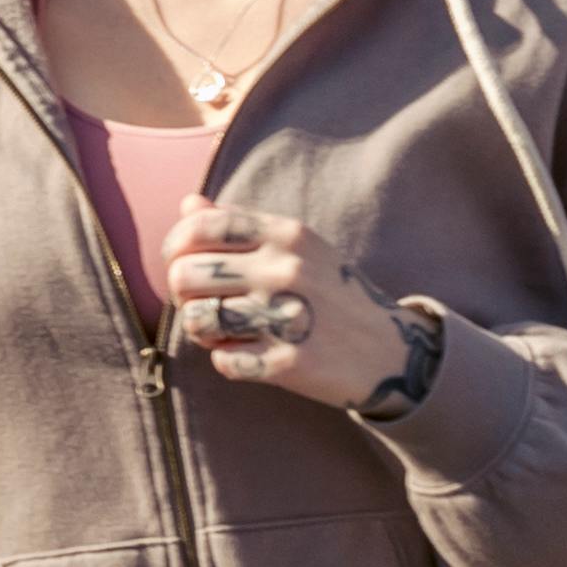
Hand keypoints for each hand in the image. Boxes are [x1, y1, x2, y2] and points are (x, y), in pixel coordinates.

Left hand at [155, 200, 408, 406]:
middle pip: (185, 275)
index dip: (174, 247)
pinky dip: (228, 361)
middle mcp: (286, 270)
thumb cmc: (331, 293)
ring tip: (224, 330)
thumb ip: (240, 225)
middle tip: (203, 303)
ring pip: (197, 319)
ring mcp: (288, 316)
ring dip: (201, 329)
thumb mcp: (297, 248)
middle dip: (183, 292)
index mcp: (287, 234)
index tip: (181, 263)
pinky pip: (222, 361)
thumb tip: (189, 204)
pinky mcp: (289, 363)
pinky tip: (249, 355)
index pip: (198, 227)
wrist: (392, 350)